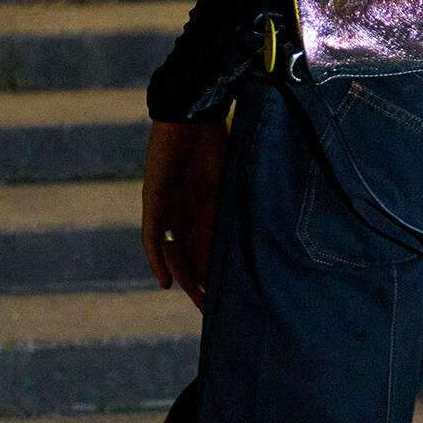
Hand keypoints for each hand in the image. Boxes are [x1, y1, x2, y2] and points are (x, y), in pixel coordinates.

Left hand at [142, 117, 226, 310]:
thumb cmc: (216, 138)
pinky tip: (166, 283)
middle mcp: (186, 212)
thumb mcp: (232, 180)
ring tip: (197, 300)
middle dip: (201, 283)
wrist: (191, 114)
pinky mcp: (154, 202)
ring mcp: (168, 209)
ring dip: (184, 277)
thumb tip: (269, 230)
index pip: (209, 246)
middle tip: (213, 308)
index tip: (232, 292)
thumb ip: (239, 205)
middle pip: (191, 256)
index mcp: (206, 206)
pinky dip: (158, 260)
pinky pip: (153, 238)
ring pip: (174, 253)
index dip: (218, 270)